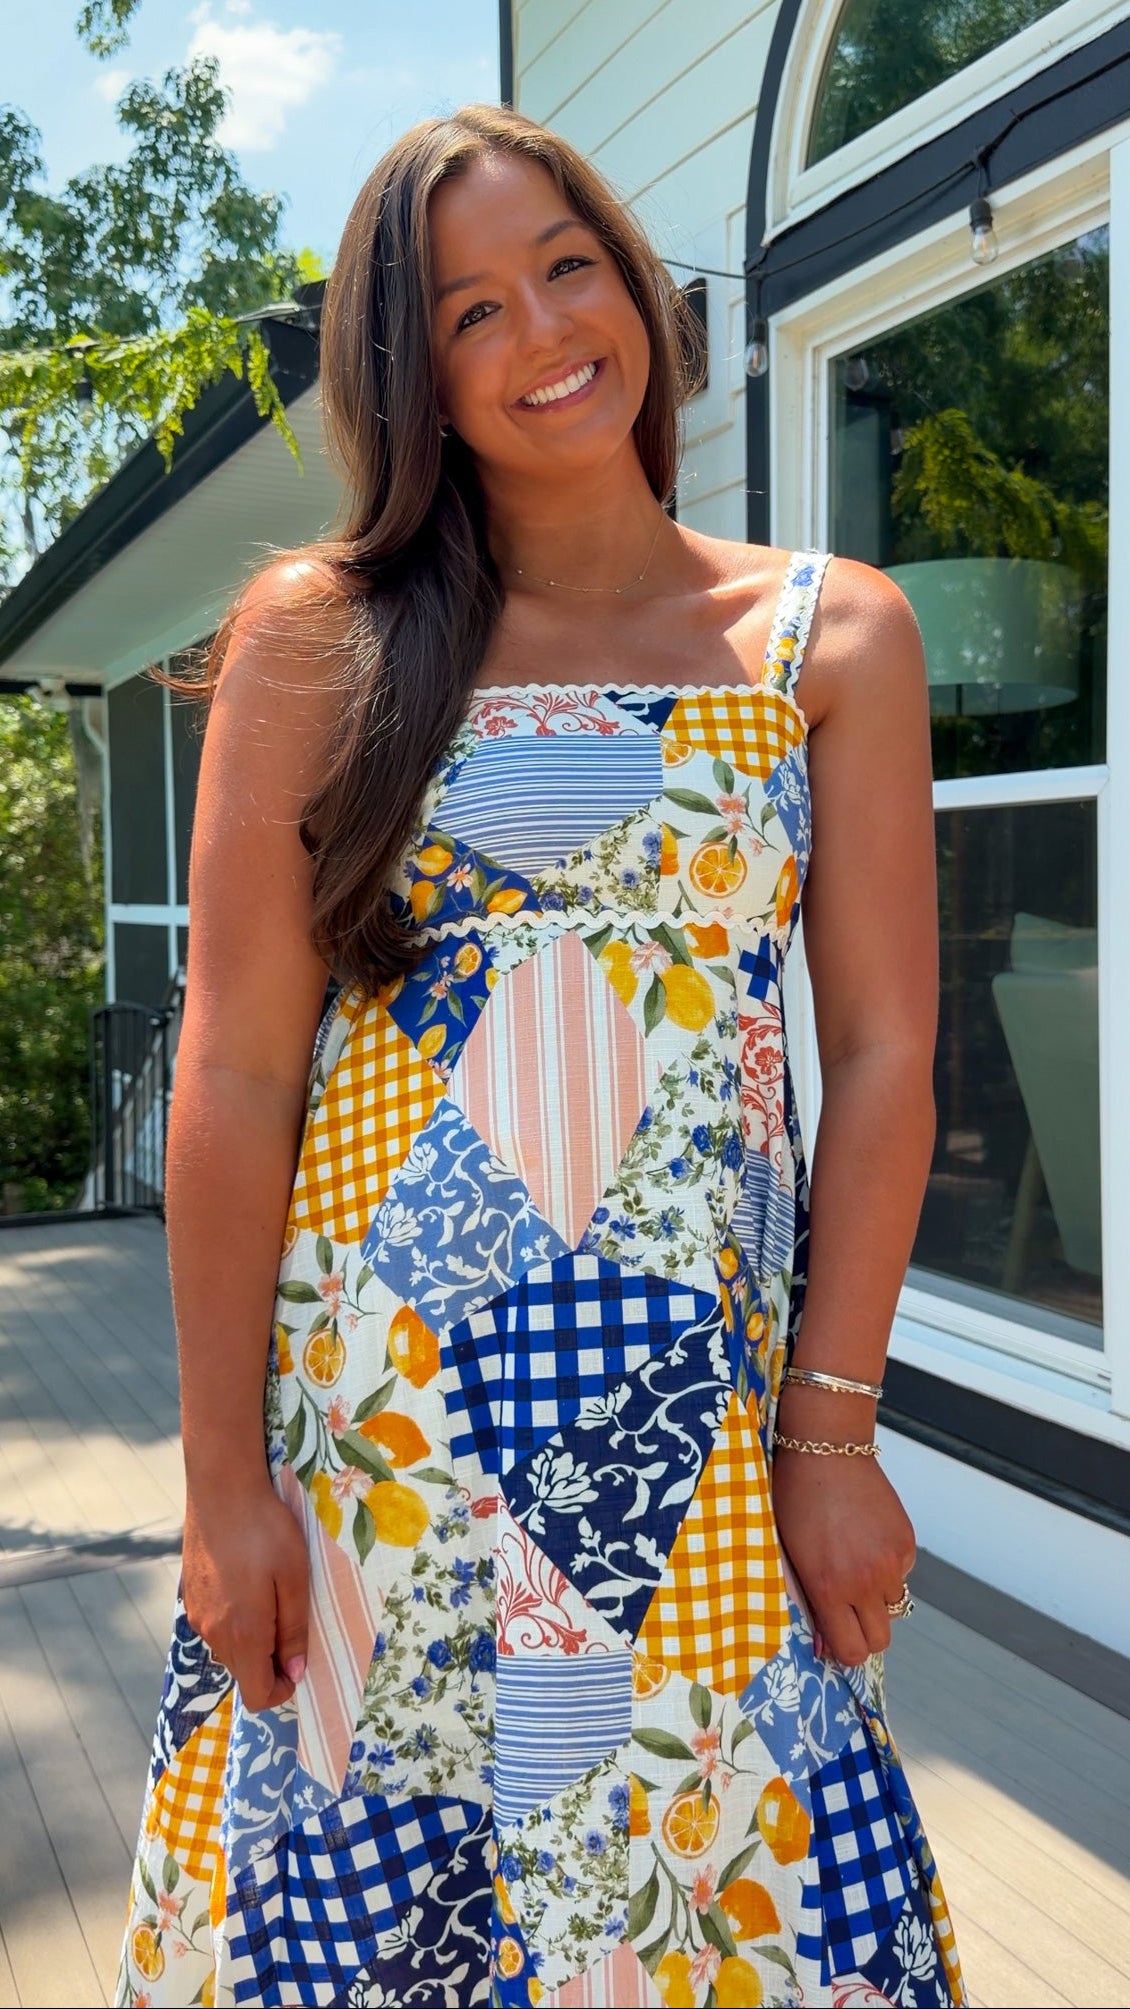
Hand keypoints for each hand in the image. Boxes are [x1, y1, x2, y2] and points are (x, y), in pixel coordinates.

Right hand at [182, 1476, 309, 1711]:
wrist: (221, 1489)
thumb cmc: (266, 1530)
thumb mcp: (295, 1578)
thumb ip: (294, 1631)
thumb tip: (296, 1672)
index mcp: (243, 1634)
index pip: (257, 1695)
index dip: (281, 1689)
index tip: (297, 1663)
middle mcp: (213, 1633)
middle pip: (243, 1673)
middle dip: (269, 1663)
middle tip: (291, 1622)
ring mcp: (197, 1615)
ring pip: (228, 1649)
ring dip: (251, 1640)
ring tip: (271, 1596)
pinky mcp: (190, 1596)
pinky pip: (215, 1626)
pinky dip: (234, 1620)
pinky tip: (247, 1583)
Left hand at [771, 1446, 915, 1665]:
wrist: (827, 1450)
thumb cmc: (796, 1498)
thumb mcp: (787, 1552)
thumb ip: (804, 1599)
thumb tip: (820, 1643)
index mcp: (829, 1587)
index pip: (853, 1652)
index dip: (844, 1650)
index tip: (835, 1637)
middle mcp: (865, 1581)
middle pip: (881, 1640)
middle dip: (864, 1633)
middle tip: (846, 1609)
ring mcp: (891, 1562)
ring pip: (893, 1605)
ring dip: (876, 1597)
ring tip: (853, 1563)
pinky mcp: (907, 1542)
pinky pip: (903, 1573)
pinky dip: (889, 1568)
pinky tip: (866, 1540)